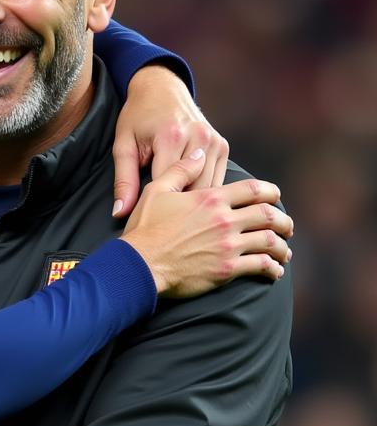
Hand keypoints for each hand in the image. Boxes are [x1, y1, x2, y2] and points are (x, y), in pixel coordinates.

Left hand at [112, 65, 228, 217]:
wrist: (161, 88)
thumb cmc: (139, 115)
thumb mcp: (123, 145)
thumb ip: (123, 180)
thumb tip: (121, 212)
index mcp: (171, 137)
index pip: (169, 187)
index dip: (157, 205)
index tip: (148, 214)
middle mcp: (198, 137)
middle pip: (193, 191)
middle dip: (178, 206)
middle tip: (162, 213)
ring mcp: (214, 141)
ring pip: (209, 188)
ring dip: (193, 200)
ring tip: (175, 205)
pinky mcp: (222, 145)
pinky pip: (217, 180)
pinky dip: (203, 189)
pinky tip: (188, 191)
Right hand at [121, 150, 292, 297]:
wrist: (139, 263)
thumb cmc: (145, 228)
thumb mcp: (156, 190)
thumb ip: (180, 170)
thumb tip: (198, 154)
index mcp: (211, 199)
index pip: (253, 189)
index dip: (270, 192)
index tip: (275, 197)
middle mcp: (224, 220)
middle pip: (268, 215)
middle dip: (283, 221)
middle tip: (286, 227)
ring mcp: (228, 245)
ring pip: (270, 241)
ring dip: (281, 246)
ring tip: (284, 251)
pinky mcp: (226, 269)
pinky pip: (260, 266)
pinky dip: (272, 268)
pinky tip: (274, 271)